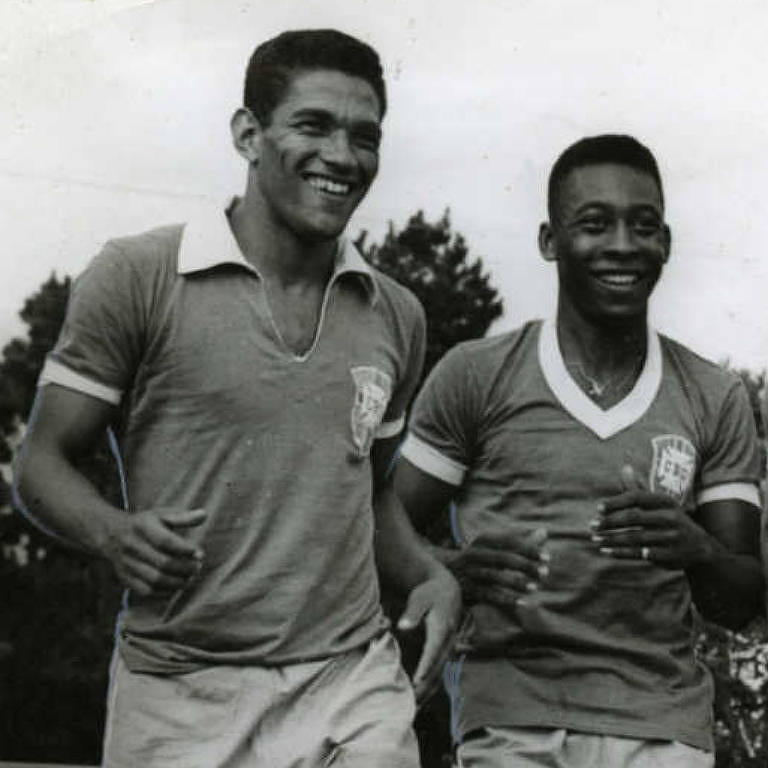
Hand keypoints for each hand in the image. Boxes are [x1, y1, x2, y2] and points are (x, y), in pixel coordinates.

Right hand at [104, 507, 206, 594]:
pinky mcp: (125, 578)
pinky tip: (176, 586)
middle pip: (162, 563)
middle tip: (197, 567)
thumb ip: (183, 517)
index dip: (184, 549)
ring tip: (189, 578)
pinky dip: (164, 592)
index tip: (199, 553)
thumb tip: (204, 514)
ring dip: (177, 582)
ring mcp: (127, 564)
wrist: (111, 535)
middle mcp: (132, 546)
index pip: (165, 541)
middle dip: (184, 568)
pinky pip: (146, 591)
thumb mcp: (161, 515)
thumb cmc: (145, 524)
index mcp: (142, 526)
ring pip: (155, 579)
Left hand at [397, 568, 461, 703]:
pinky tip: (419, 701)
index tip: (417, 680)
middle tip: (410, 703)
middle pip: (438, 668)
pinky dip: (430, 688)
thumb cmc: (429, 594)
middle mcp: (449, 642)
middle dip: (425, 686)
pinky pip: (439, 674)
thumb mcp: (420, 598)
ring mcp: (448, 650)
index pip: (434, 650)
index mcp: (442, 628)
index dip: (426, 666)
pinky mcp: (445, 654)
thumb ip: (412, 613)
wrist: (447, 591)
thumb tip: (403, 626)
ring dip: (427, 692)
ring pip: (439, 675)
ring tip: (412, 709)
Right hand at [448, 527, 549, 612]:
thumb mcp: (495, 549)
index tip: (547, 557)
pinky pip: (488, 595)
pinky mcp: (467, 590)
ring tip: (535, 587)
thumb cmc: (479, 560)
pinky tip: (522, 602)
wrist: (443, 573)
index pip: (508, 542)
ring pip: (494, 576)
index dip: (528, 549)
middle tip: (544, 572)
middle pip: (501, 557)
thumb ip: (520, 543)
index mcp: (482, 541)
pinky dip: (506, 598)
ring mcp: (469, 572)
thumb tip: (544, 532)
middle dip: (524, 564)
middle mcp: (473, 554)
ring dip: (515, 581)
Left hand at [591, 465, 712, 569]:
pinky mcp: (670, 555)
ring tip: (595, 539)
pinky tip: (607, 551)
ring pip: (635, 537)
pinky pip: (641, 554)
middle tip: (591, 526)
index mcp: (665, 502)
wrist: (701, 548)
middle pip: (634, 518)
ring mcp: (672, 537)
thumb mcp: (660, 504)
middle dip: (610, 522)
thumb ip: (638, 489)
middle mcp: (670, 517)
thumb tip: (624, 467)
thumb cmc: (671, 520)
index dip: (616, 502)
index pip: (636, 498)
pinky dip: (622, 553)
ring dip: (612, 539)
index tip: (597, 508)